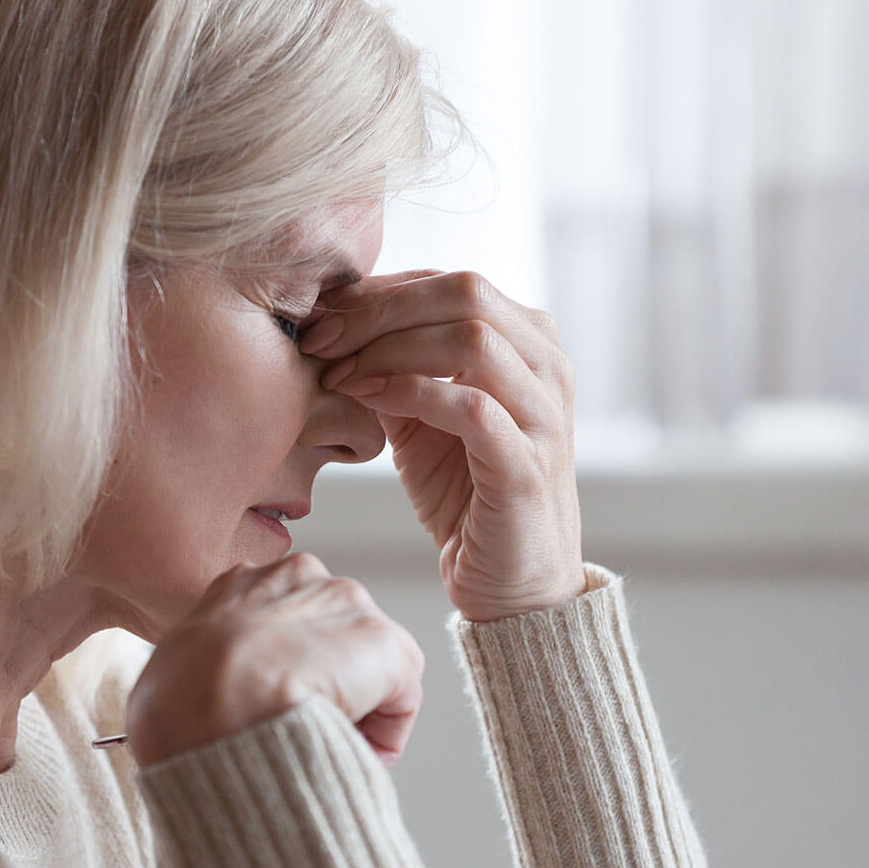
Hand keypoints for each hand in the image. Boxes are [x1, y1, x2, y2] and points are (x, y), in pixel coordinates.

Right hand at [124, 553, 424, 768]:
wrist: (209, 707)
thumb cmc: (175, 705)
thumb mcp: (170, 675)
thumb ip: (202, 676)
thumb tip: (207, 710)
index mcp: (240, 584)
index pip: (280, 625)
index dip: (283, 676)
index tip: (275, 714)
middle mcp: (298, 577)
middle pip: (330, 639)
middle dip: (326, 686)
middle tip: (305, 734)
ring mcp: (345, 605)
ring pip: (367, 666)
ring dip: (354, 708)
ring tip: (324, 748)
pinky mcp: (384, 643)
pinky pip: (400, 698)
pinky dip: (384, 733)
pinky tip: (352, 753)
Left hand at [298, 270, 585, 621]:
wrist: (510, 584)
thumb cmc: (465, 494)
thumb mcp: (419, 418)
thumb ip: (392, 368)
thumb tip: (334, 325)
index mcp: (528, 342)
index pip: (449, 283)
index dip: (379, 291)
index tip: (320, 317)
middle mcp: (548, 367)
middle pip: (465, 293)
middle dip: (380, 309)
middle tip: (320, 337)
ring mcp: (545, 415)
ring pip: (473, 338)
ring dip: (389, 348)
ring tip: (338, 373)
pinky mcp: (527, 467)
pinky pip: (470, 406)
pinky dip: (409, 392)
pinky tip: (364, 398)